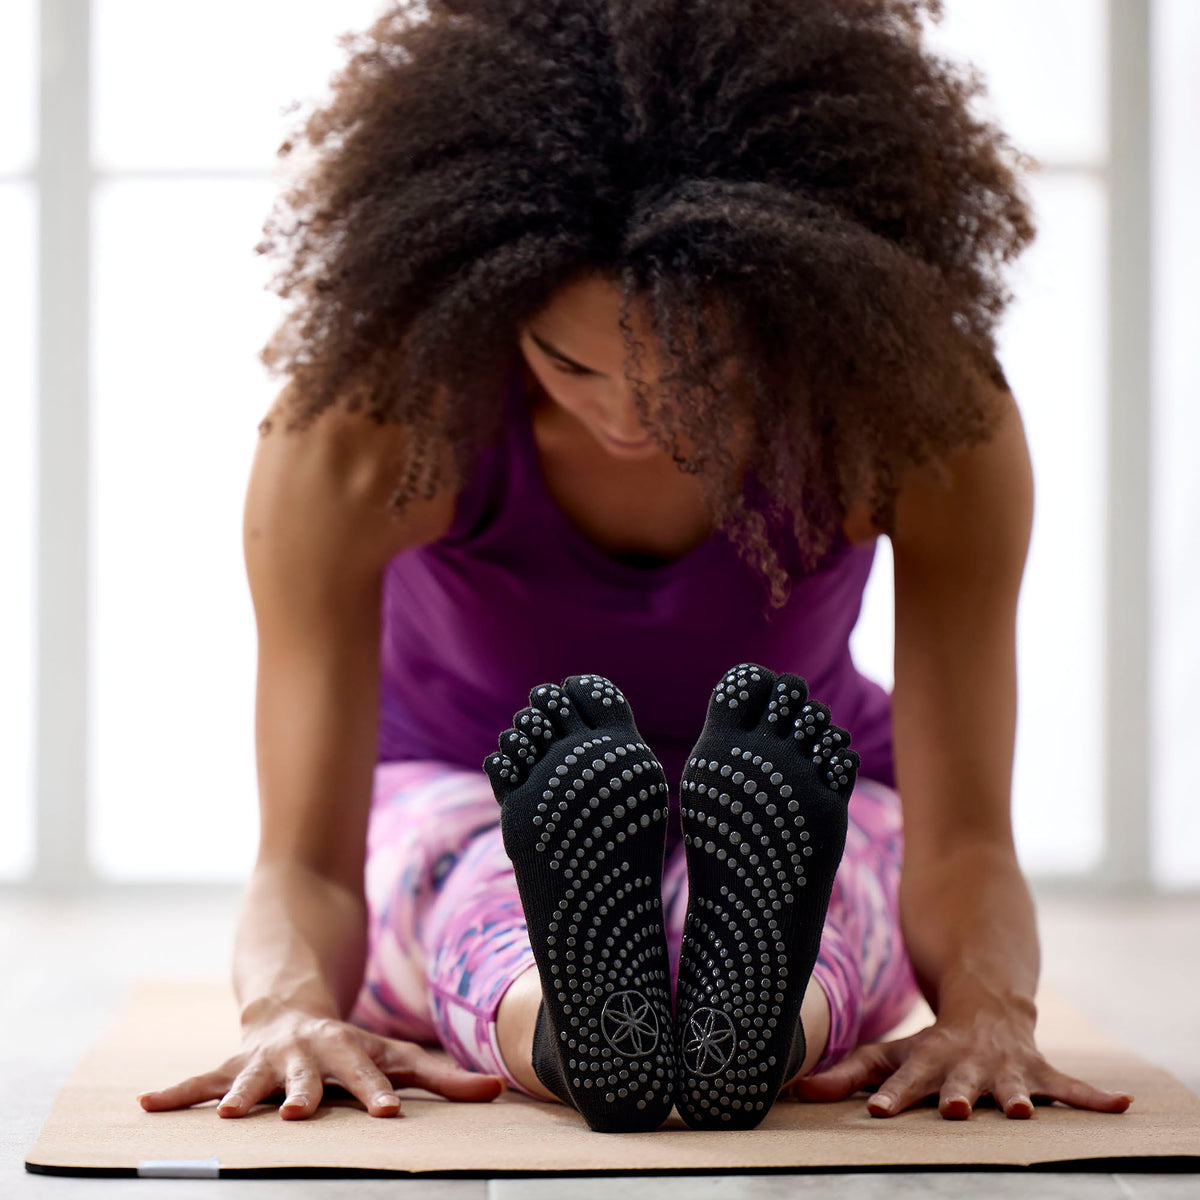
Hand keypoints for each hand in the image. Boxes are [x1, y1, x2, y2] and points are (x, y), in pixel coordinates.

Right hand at [135, 1008, 506, 1118]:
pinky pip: (201, 1080)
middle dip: (304, 1093)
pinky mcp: (233, 1065)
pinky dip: (176, 1093)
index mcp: (347, 1051)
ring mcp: (266, 1058)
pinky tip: (145, 1107)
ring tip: (232, 1117)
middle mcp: (306, 1052)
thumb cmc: (352, 1045)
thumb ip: (443, 1078)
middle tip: (298, 1114)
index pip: (368, 1075)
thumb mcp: (397, 1055)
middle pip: (309, 1074)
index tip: (386, 1116)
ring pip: (253, 1077)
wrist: (292, 1004)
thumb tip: (496, 1094)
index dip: (377, 1093)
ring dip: (242, 1096)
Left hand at [785, 1008, 1133, 1119]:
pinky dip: (1096, 1098)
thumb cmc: (931, 1042)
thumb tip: (796, 1092)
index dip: (891, 1093)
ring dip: (1020, 1098)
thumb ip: (847, 1074)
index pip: (904, 1076)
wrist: (986, 995)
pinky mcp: (1040, 1068)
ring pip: (1014, 1083)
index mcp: (929, 1056)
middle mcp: (967, 1061)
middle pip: (959, 1079)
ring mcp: (1006, 1064)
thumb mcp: (890, 1052)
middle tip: (956, 1110)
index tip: (876, 1112)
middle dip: (958, 1095)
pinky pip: (1070, 1085)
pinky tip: (1125, 1107)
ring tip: (1026, 1115)